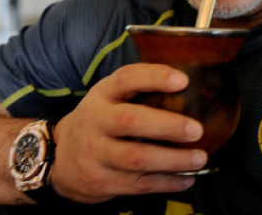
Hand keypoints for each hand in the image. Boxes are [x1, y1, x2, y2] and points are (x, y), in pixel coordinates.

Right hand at [49, 63, 207, 203]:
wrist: (60, 158)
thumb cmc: (100, 120)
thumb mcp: (110, 97)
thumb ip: (140, 89)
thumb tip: (189, 86)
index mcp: (102, 94)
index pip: (126, 79)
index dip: (155, 77)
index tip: (183, 81)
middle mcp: (95, 121)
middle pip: (130, 121)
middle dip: (167, 125)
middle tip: (197, 130)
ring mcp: (95, 154)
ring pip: (137, 158)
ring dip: (173, 160)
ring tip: (200, 157)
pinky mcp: (101, 182)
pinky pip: (139, 184)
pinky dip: (167, 183)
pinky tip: (187, 178)